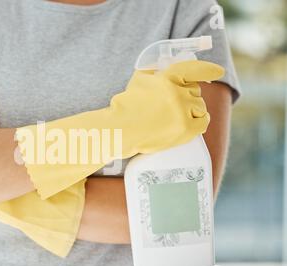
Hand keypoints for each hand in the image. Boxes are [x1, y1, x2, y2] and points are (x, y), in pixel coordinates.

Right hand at [110, 60, 224, 154]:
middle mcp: (177, 93)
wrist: (120, 129)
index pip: (193, 69)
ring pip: (199, 106)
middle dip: (187, 94)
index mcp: (167, 77)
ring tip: (177, 114)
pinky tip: (195, 121)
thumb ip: (155, 70)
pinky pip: (203, 122)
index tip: (218, 71)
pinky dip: (200, 120)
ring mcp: (182, 111)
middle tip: (173, 103)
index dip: (208, 69)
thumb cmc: (126, 105)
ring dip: (192, 108)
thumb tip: (168, 63)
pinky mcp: (184, 129)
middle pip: (195, 90)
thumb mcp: (139, 79)